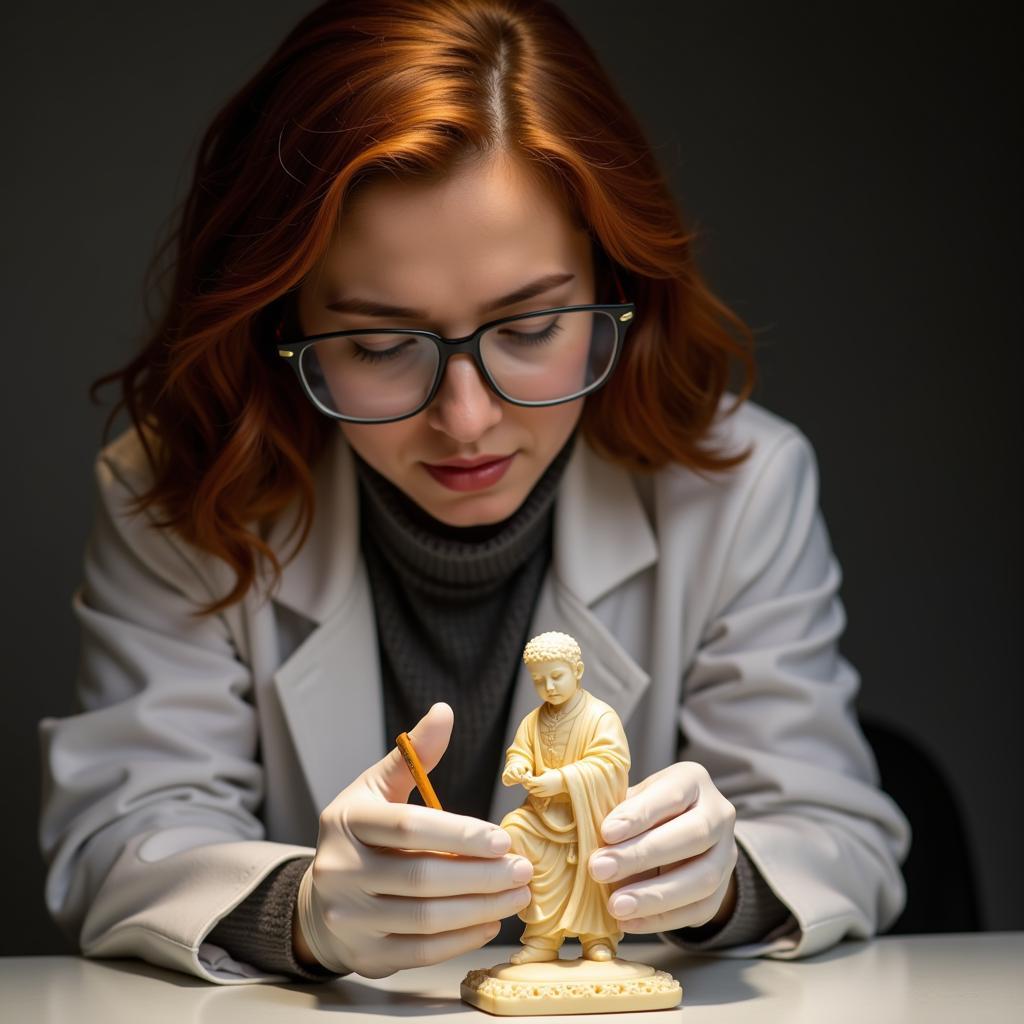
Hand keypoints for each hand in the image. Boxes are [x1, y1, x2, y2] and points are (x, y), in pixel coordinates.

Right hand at [295, 703, 532, 977]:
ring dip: (480, 908)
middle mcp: (339, 871)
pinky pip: (421, 952)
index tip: (503, 839)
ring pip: (426, 919)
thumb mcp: (377, 788)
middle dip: (482, 875)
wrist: (322, 902)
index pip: (408, 828)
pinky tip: (490, 921)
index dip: (460, 835)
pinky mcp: (363, 956)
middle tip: (523, 869)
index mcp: (346, 821)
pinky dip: (461, 939)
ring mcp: (349, 918)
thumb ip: (414, 755)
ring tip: (517, 894)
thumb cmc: (361, 836)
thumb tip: (444, 712)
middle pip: (422, 877)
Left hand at [523, 769, 563, 798]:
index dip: (528, 781)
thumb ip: (540, 773)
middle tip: (528, 783)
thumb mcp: (546, 771)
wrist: (564, 781)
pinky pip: (539, 795)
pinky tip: (536, 791)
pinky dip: (536, 793)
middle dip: (529, 786)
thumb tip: (534, 773)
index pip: (530, 782)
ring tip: (532, 787)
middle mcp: (542, 787)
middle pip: (531, 788)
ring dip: (532, 790)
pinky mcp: (548, 794)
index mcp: (541, 780)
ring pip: (534, 793)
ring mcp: (545, 791)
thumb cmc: (555, 774)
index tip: (527, 778)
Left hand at [587, 761, 738, 931]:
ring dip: (655, 896)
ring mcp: (728, 853)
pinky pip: (700, 910)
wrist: (677, 831)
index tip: (606, 832)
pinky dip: (663, 919)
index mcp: (693, 780)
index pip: (672, 794)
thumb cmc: (643, 809)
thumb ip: (615, 810)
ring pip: (703, 878)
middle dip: (643, 855)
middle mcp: (719, 813)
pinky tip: (630, 922)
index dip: (640, 814)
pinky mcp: (723, 888)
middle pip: (692, 835)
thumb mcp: (631, 796)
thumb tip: (583, 833)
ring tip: (615, 906)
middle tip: (599, 869)